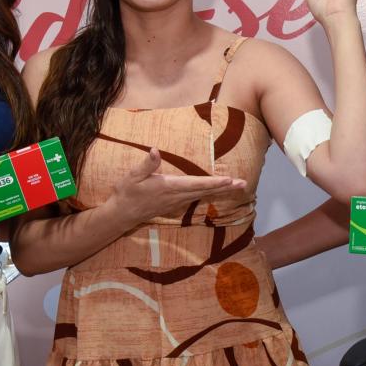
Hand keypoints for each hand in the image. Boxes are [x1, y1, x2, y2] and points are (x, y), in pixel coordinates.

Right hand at [109, 149, 247, 226]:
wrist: (122, 214)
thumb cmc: (127, 193)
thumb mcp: (133, 177)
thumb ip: (146, 165)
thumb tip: (155, 150)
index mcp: (169, 187)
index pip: (196, 184)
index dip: (214, 182)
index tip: (229, 179)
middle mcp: (177, 196)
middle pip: (206, 191)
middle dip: (225, 187)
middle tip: (243, 183)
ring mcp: (177, 201)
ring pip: (204, 195)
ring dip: (221, 190)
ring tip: (237, 186)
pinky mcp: (175, 204)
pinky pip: (197, 197)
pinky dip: (211, 193)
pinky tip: (219, 190)